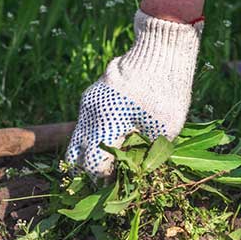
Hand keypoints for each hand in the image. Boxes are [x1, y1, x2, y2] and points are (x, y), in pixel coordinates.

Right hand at [65, 10, 201, 176]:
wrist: (160, 51)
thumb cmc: (166, 93)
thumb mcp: (164, 131)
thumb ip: (147, 156)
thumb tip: (135, 176)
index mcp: (105, 127)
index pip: (93, 167)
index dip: (102, 182)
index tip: (115, 188)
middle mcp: (90, 117)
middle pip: (74, 156)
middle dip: (83, 173)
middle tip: (99, 184)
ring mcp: (88, 104)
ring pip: (78, 138)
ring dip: (87, 154)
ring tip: (105, 166)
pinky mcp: (92, 95)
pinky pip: (86, 122)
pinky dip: (92, 136)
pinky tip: (109, 141)